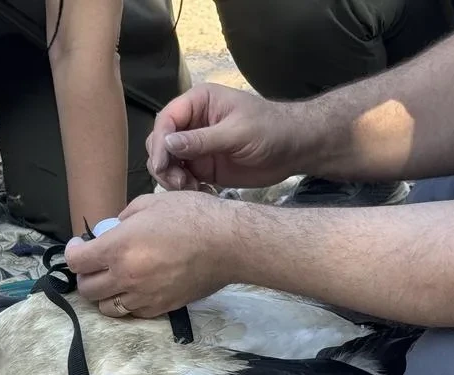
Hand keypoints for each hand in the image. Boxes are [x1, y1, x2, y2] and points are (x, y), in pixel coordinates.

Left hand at [65, 191, 239, 317]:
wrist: (228, 243)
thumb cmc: (193, 216)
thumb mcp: (151, 203)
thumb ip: (125, 217)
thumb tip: (114, 229)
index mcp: (118, 248)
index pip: (76, 261)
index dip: (72, 252)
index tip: (79, 245)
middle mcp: (125, 276)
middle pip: (86, 288)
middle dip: (85, 274)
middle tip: (94, 263)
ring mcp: (143, 296)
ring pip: (107, 307)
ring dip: (104, 293)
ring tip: (114, 280)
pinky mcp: (161, 307)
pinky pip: (133, 313)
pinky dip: (128, 303)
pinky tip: (136, 289)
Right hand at [147, 83, 301, 191]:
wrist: (294, 149)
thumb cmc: (271, 130)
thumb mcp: (238, 133)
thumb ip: (202, 139)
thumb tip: (167, 143)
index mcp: (198, 103)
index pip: (166, 120)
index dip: (159, 142)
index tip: (162, 165)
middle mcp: (192, 123)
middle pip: (160, 142)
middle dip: (163, 164)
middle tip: (180, 182)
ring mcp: (196, 146)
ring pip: (167, 163)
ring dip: (172, 179)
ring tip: (191, 189)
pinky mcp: (202, 167)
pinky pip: (181, 178)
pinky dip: (184, 189)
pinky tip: (201, 194)